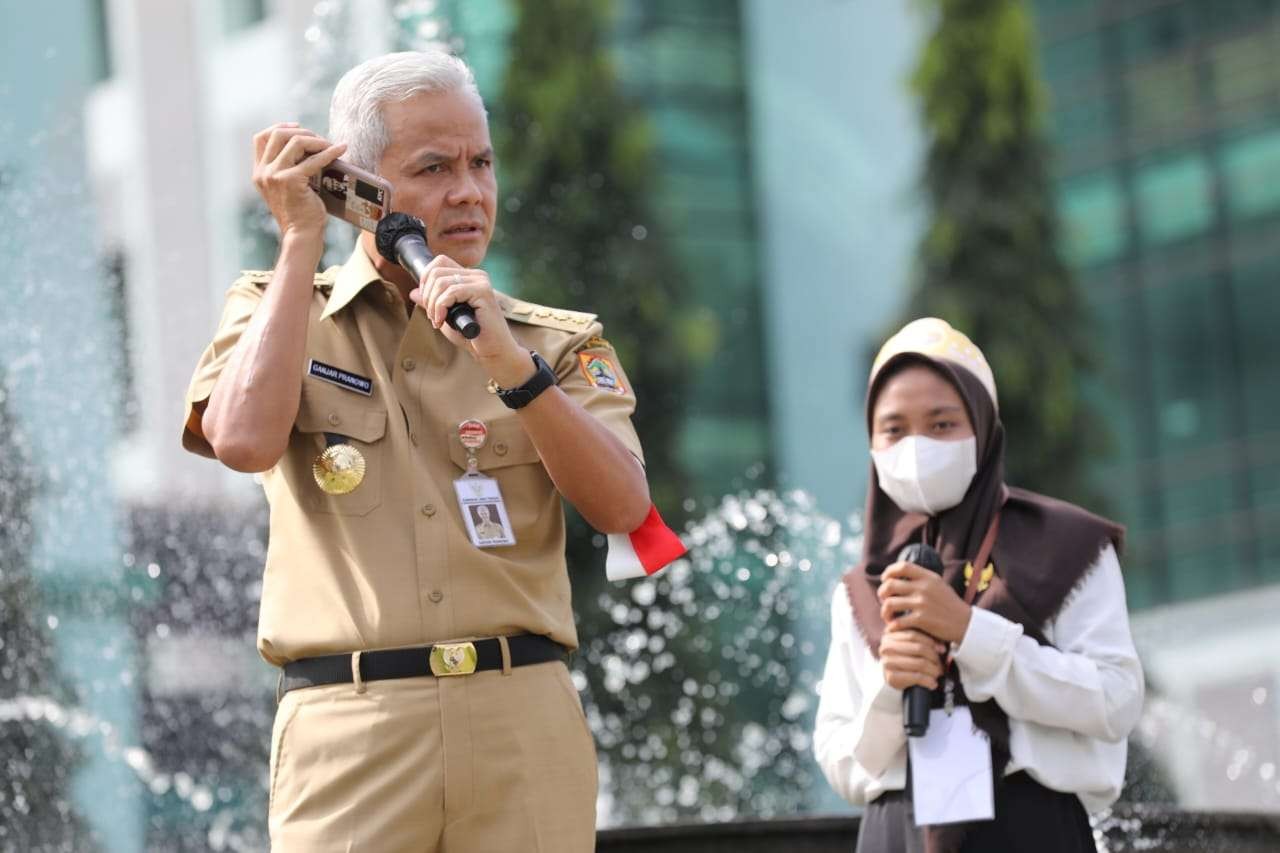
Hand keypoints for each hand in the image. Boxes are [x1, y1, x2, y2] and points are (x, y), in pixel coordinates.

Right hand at [251, 122, 345, 242]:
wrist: (301, 235)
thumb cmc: (300, 213)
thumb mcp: (285, 188)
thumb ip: (285, 168)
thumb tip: (306, 146)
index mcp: (259, 172)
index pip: (261, 138)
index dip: (280, 127)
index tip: (298, 128)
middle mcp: (263, 172)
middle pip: (278, 134)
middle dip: (302, 132)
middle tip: (320, 140)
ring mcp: (275, 175)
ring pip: (295, 142)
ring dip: (316, 140)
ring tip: (330, 145)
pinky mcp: (291, 180)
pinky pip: (314, 159)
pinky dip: (330, 152)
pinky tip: (342, 149)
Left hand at [409, 256, 534, 386]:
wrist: (493, 352)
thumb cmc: (472, 336)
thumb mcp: (446, 317)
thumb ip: (432, 303)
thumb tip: (414, 292)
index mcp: (469, 277)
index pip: (440, 262)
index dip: (426, 279)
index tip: (427, 301)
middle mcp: (476, 275)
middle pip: (437, 271)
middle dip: (427, 295)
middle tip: (432, 316)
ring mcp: (481, 282)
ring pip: (441, 282)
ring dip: (432, 304)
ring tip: (437, 320)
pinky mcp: (483, 292)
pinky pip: (451, 292)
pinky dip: (440, 307)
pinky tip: (441, 321)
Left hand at [877, 561, 972, 643]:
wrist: (965, 624)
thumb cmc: (949, 604)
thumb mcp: (938, 585)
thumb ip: (922, 578)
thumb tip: (901, 573)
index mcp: (928, 577)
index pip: (902, 566)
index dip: (889, 572)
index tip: (885, 579)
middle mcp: (924, 588)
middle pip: (890, 585)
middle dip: (881, 593)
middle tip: (884, 600)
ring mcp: (922, 604)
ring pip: (889, 604)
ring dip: (884, 612)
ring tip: (888, 616)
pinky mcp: (922, 620)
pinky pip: (898, 621)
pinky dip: (892, 625)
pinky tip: (894, 627)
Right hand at [879, 629, 946, 691]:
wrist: (894, 678)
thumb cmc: (905, 659)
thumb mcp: (910, 644)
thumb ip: (922, 640)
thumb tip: (942, 647)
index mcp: (890, 636)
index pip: (913, 635)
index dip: (930, 641)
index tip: (942, 649)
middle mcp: (886, 648)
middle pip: (919, 649)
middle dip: (934, 657)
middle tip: (940, 664)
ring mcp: (888, 663)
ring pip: (920, 663)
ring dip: (934, 670)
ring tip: (937, 673)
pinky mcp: (892, 677)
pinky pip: (917, 677)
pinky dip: (929, 681)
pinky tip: (932, 683)